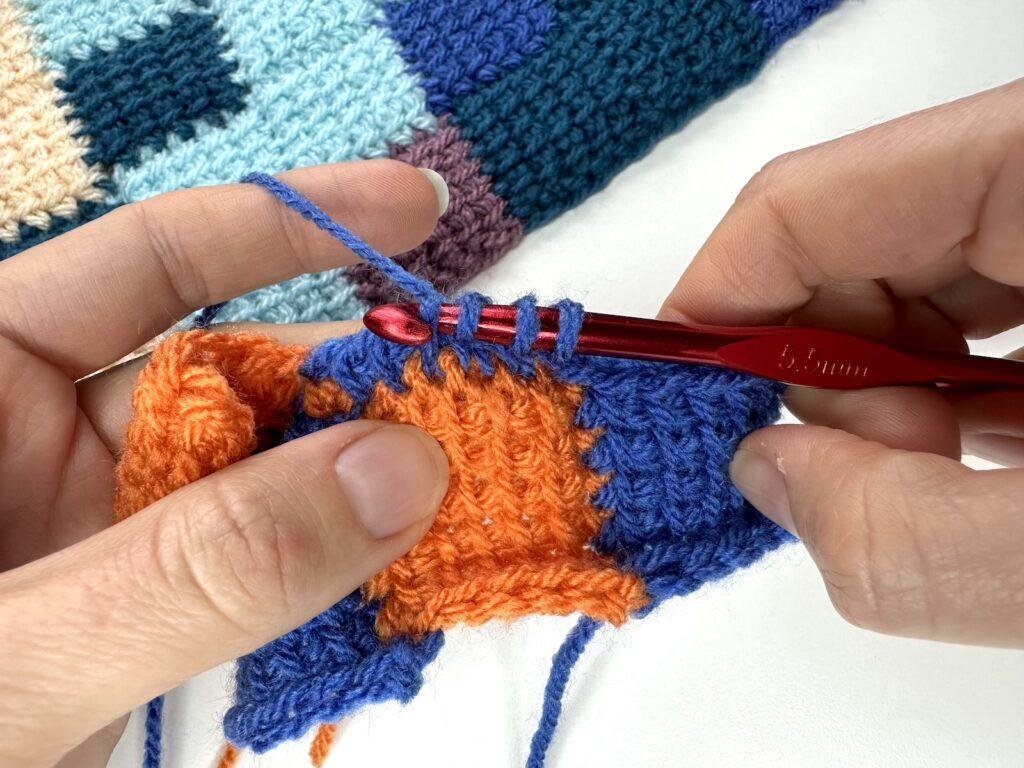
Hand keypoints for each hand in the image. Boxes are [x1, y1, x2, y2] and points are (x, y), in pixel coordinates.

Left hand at [0, 161, 450, 766]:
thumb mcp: (17, 664)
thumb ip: (200, 571)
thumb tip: (403, 470)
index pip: (150, 265)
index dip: (289, 222)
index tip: (420, 210)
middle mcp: (47, 440)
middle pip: (235, 374)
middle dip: (355, 386)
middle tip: (480, 405)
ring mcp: (106, 531)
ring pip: (264, 479)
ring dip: (361, 489)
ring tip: (475, 494)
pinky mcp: (148, 613)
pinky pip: (261, 567)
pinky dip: (334, 571)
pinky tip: (407, 576)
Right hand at [662, 79, 1023, 647]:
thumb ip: (911, 540)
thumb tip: (768, 478)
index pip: (806, 204)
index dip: (713, 306)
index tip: (677, 407)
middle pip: (848, 249)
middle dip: (817, 383)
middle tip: (851, 486)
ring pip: (903, 292)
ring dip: (887, 408)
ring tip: (944, 487)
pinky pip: (962, 321)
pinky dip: (941, 407)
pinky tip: (979, 465)